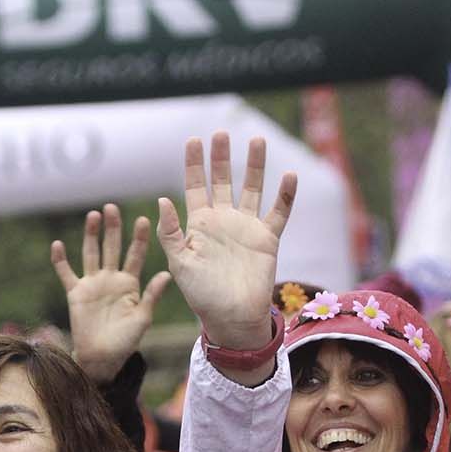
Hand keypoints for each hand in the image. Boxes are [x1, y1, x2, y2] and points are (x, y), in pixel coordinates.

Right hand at [51, 204, 170, 383]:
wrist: (102, 358)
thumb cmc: (126, 341)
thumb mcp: (143, 318)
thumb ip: (152, 296)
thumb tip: (166, 274)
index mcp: (130, 283)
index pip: (135, 255)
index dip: (139, 238)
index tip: (143, 220)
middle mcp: (111, 279)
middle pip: (112, 247)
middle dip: (113, 228)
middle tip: (112, 208)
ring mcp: (93, 284)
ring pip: (91, 253)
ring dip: (91, 235)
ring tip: (93, 216)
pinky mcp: (76, 293)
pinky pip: (66, 274)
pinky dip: (60, 261)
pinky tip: (57, 245)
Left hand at [157, 134, 295, 351]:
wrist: (231, 318)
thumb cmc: (201, 296)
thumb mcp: (179, 264)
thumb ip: (170, 233)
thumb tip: (161, 201)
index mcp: (199, 225)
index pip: (195, 187)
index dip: (194, 164)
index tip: (193, 140)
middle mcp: (223, 221)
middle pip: (222, 181)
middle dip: (221, 158)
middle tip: (221, 133)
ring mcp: (246, 228)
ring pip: (252, 188)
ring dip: (254, 166)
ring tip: (257, 140)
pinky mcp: (267, 239)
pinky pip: (278, 212)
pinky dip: (285, 196)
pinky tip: (289, 176)